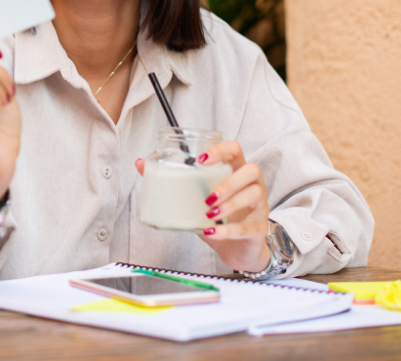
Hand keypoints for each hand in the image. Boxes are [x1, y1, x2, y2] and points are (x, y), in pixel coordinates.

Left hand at [134, 141, 270, 272]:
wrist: (237, 251)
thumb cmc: (217, 219)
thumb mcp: (194, 200)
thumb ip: (172, 183)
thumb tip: (141, 163)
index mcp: (236, 172)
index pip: (235, 150)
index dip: (220, 150)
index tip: (201, 159)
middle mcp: (252, 185)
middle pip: (251, 170)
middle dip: (228, 182)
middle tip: (207, 196)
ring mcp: (259, 207)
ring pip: (254, 195)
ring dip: (230, 204)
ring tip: (209, 213)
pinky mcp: (259, 229)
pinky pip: (248, 227)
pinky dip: (228, 230)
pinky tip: (212, 232)